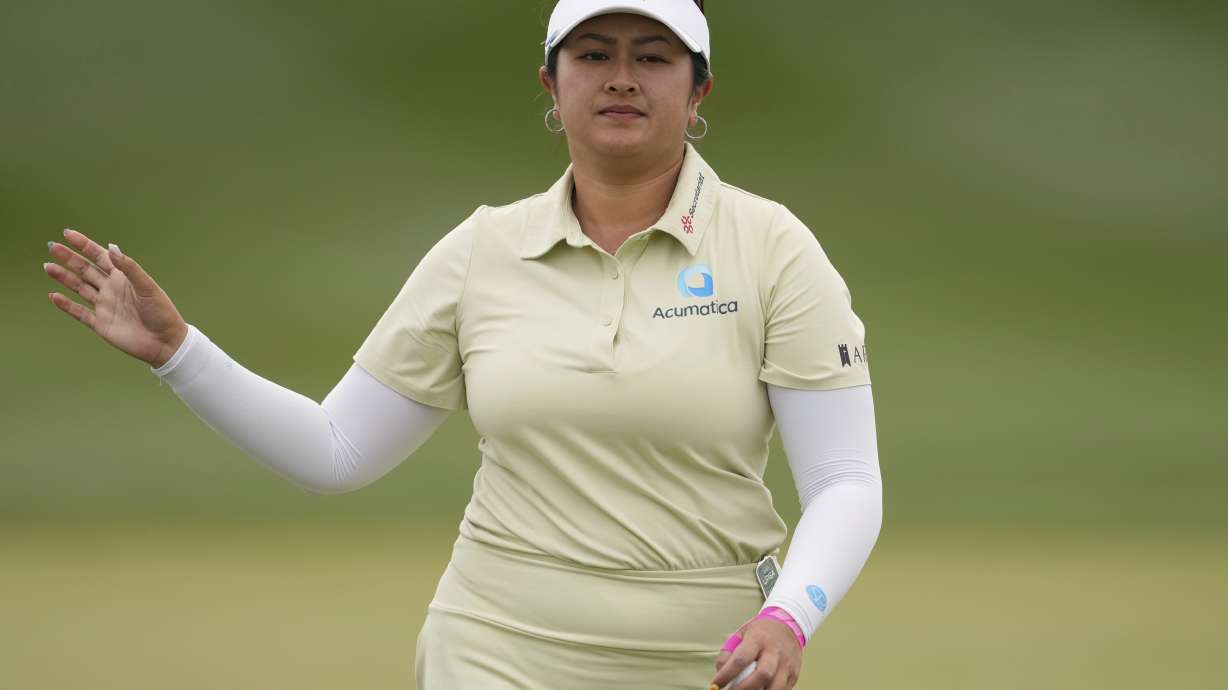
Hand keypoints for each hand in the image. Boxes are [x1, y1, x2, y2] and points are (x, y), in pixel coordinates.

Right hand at [44, 228, 188, 367]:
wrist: (165, 342)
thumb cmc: (162, 312)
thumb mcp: (148, 287)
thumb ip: (129, 268)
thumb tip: (111, 247)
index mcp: (123, 278)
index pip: (100, 257)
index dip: (85, 245)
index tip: (68, 233)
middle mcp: (111, 289)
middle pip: (86, 270)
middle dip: (69, 258)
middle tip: (52, 246)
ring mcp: (105, 306)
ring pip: (79, 288)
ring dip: (64, 277)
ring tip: (47, 266)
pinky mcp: (101, 324)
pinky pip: (79, 313)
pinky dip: (66, 305)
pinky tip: (53, 296)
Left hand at [710, 617, 801, 689]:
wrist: (788, 625)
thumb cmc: (760, 632)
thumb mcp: (741, 634)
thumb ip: (728, 652)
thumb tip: (720, 673)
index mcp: (758, 638)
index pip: (741, 659)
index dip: (726, 674)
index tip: (715, 685)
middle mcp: (774, 651)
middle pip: (762, 675)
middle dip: (744, 689)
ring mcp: (787, 663)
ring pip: (776, 687)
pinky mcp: (794, 674)